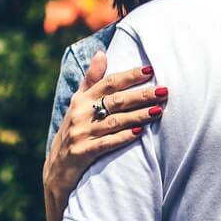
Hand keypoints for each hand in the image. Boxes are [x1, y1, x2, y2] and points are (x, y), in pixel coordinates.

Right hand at [43, 51, 166, 203]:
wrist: (56, 168)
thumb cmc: (74, 129)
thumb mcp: (78, 103)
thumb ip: (91, 79)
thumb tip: (102, 52)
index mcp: (81, 99)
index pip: (108, 82)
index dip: (129, 75)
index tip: (150, 70)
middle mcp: (80, 114)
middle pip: (116, 101)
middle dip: (141, 95)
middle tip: (163, 91)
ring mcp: (81, 134)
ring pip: (115, 121)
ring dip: (138, 115)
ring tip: (158, 110)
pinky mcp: (83, 153)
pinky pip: (107, 143)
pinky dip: (123, 137)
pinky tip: (139, 133)